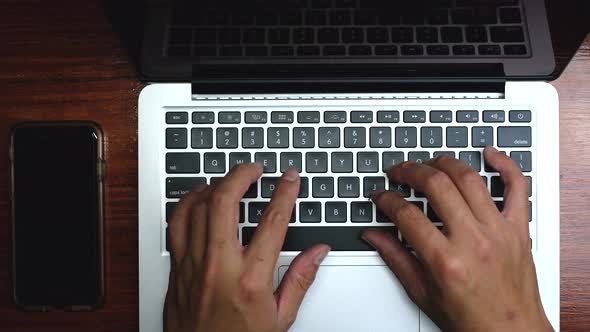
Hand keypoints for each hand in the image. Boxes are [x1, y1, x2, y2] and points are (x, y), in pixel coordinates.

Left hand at [164, 164, 330, 331]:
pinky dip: (188, 203)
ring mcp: (193, 264)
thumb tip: (317, 252)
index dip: (284, 192)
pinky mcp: (177, 268)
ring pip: (198, 207)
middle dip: (242, 174)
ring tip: (230, 180)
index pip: (272, 221)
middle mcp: (219, 266)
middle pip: (225, 201)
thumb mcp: (280, 317)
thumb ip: (300, 279)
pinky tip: (199, 197)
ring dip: (216, 185)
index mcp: (250, 279)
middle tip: (255, 168)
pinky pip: (176, 223)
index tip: (290, 179)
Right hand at [363, 147, 553, 331]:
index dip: (387, 199)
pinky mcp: (518, 229)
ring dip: (444, 163)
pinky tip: (488, 154)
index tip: (381, 195)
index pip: (406, 215)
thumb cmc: (471, 320)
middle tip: (399, 171)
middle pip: (436, 186)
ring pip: (470, 179)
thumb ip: (395, 258)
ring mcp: (499, 231)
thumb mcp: (423, 293)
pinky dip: (505, 164)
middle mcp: (473, 241)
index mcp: (445, 261)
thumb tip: (373, 235)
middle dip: (410, 171)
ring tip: (429, 163)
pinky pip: (518, 187)